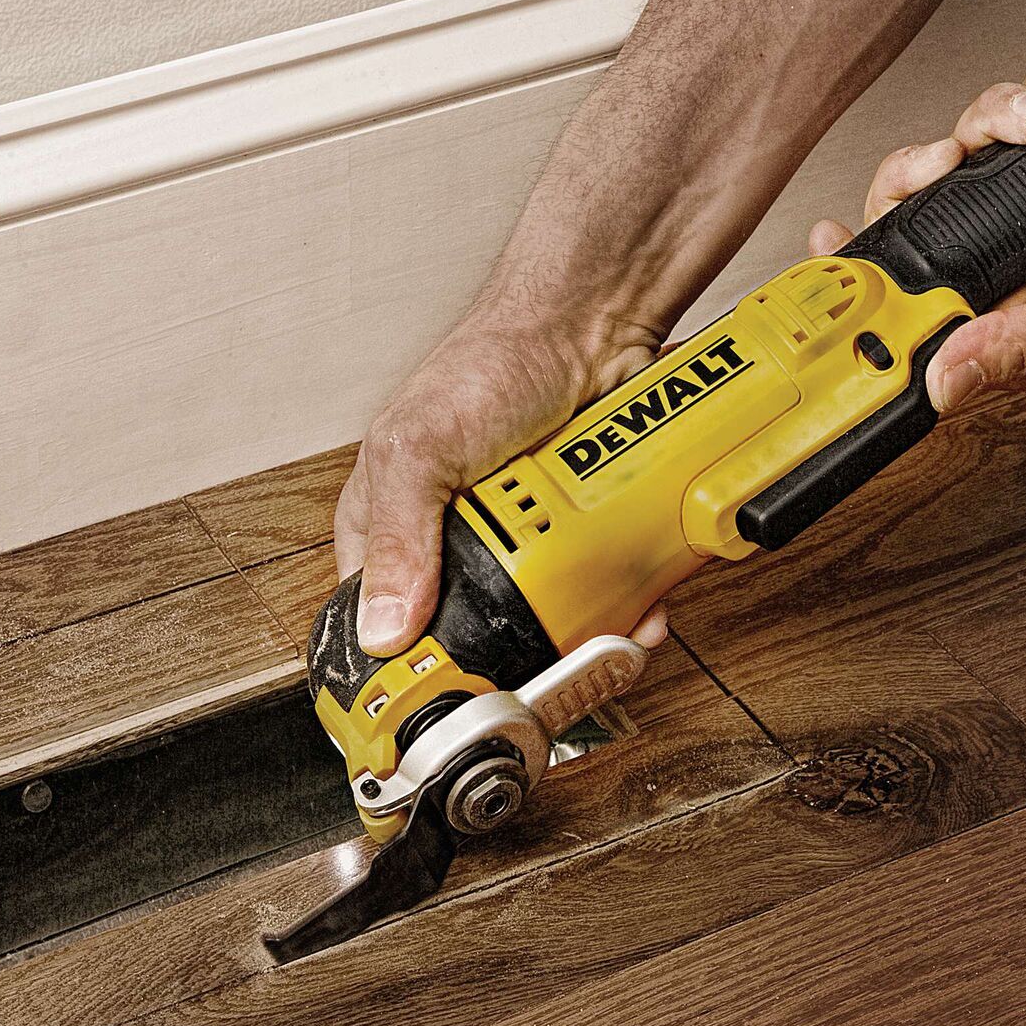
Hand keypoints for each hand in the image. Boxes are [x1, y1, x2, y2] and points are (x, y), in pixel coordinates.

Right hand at [334, 294, 673, 656]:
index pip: (382, 628)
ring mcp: (527, 546)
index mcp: (392, 527)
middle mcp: (458, 545)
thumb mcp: (422, 446)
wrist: (594, 320)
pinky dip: (628, 607)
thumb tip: (383, 624)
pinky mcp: (585, 540)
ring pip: (553, 629)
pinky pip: (606, 596)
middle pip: (483, 642)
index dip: (412, 674)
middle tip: (554, 676)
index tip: (452, 705)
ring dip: (588, 643)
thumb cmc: (494, 359)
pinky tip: (643, 605)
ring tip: (612, 636)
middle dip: (526, 666)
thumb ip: (398, 534)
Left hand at [810, 58, 1025, 413]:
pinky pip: (1010, 95)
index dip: (849, 272)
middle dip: (920, 166)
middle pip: (905, 199)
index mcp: (988, 305)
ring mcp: (1014, 189)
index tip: (826, 240)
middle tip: (951, 157)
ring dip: (997, 115)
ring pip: (957, 134)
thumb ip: (1019, 349)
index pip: (894, 296)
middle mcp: (991, 248)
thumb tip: (940, 385)